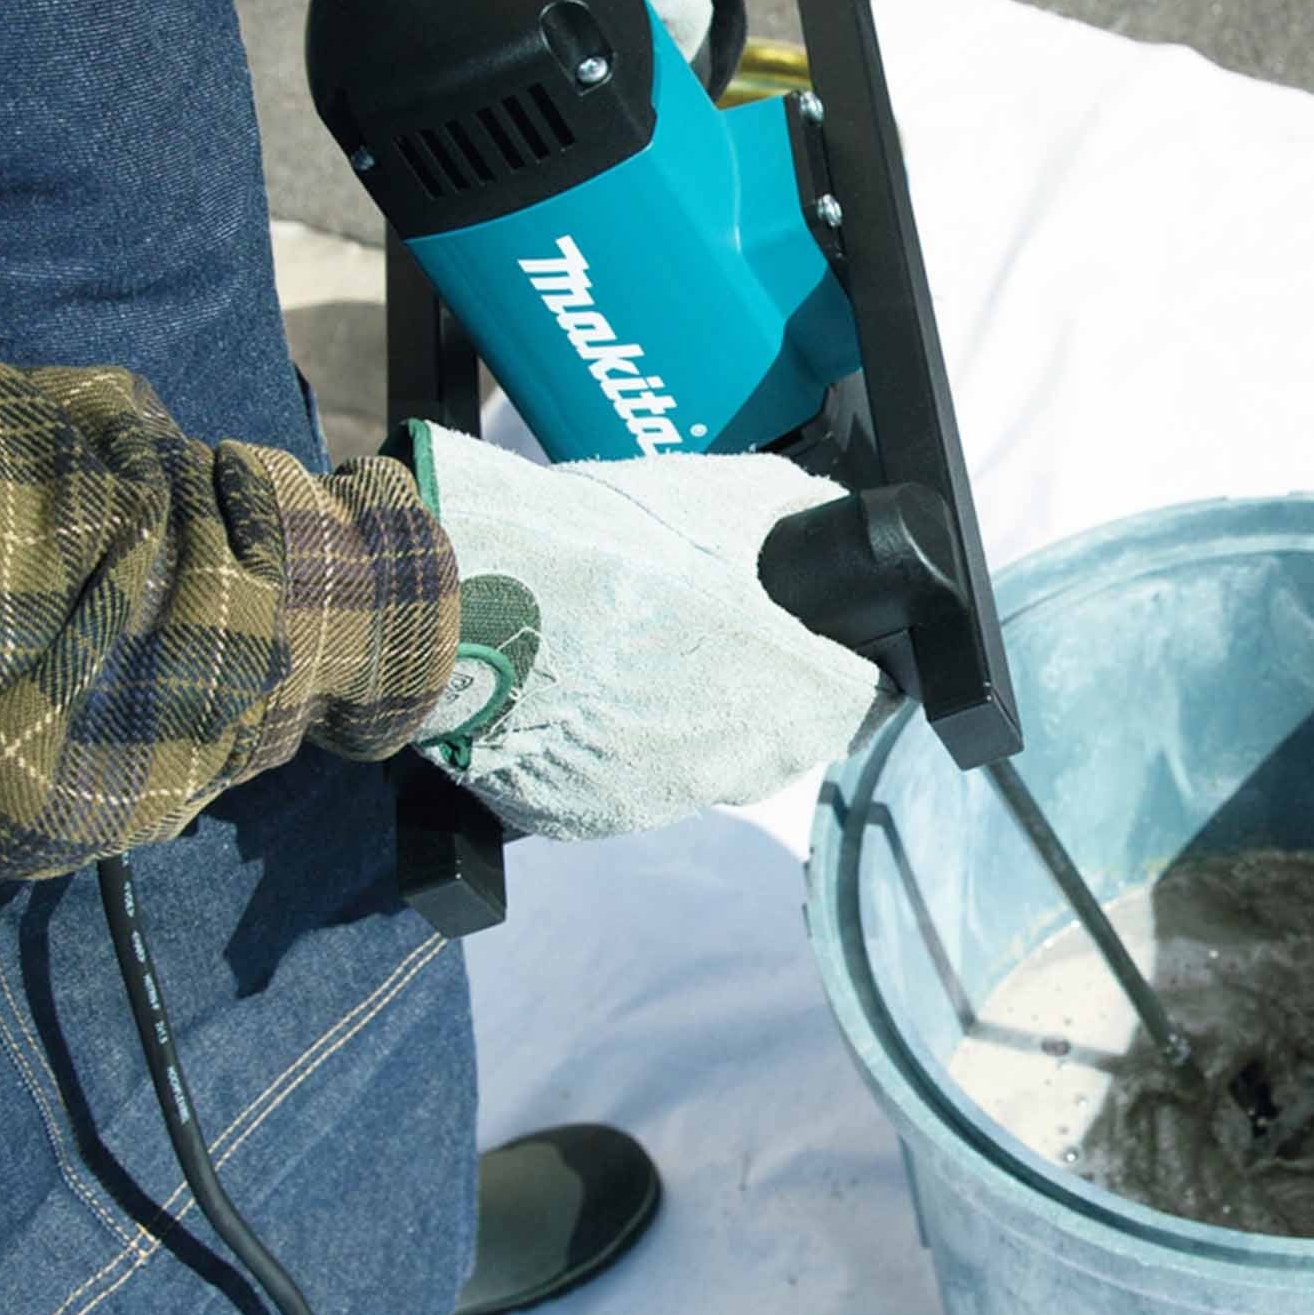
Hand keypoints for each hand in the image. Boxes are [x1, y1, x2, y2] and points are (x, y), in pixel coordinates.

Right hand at [390, 421, 900, 839]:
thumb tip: (824, 512)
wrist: (454, 598)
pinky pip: (630, 787)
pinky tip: (592, 692)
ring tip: (648, 658)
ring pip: (707, 769)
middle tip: (735, 640)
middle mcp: (730, 761)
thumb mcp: (713, 494)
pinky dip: (624, 748)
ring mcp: (656, 800)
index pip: (860, 705)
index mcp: (779, 686)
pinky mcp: (584, 820)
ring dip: (697, 725)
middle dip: (778, 698)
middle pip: (788, 742)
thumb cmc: (594, 540)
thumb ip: (789, 506)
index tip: (836, 650)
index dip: (854, 672)